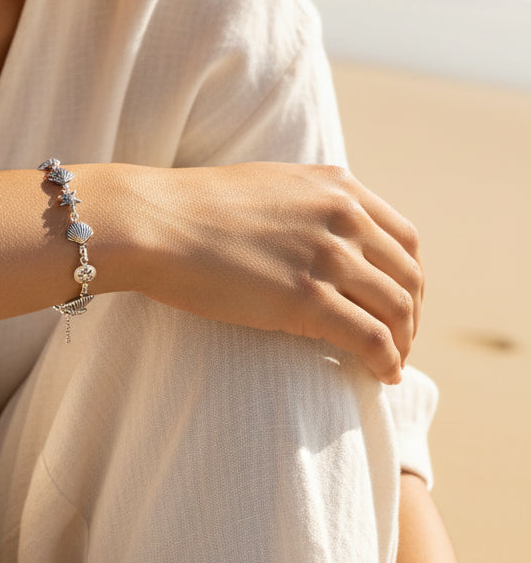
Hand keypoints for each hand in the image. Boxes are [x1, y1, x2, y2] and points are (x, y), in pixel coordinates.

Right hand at [123, 163, 422, 383]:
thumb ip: (306, 203)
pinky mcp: (306, 298)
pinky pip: (372, 339)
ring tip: (391, 365)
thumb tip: (321, 235)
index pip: (404, 238)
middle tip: (400, 342)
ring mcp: (326, 256)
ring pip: (397, 310)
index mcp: (335, 186)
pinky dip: (387, 362)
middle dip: (411, 315)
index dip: (409, 278)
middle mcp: (341, 215)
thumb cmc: (191, 207)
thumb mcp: (265, 185)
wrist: (152, 221)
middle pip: (408, 275)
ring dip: (403, 344)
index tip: (398, 304)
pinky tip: (381, 376)